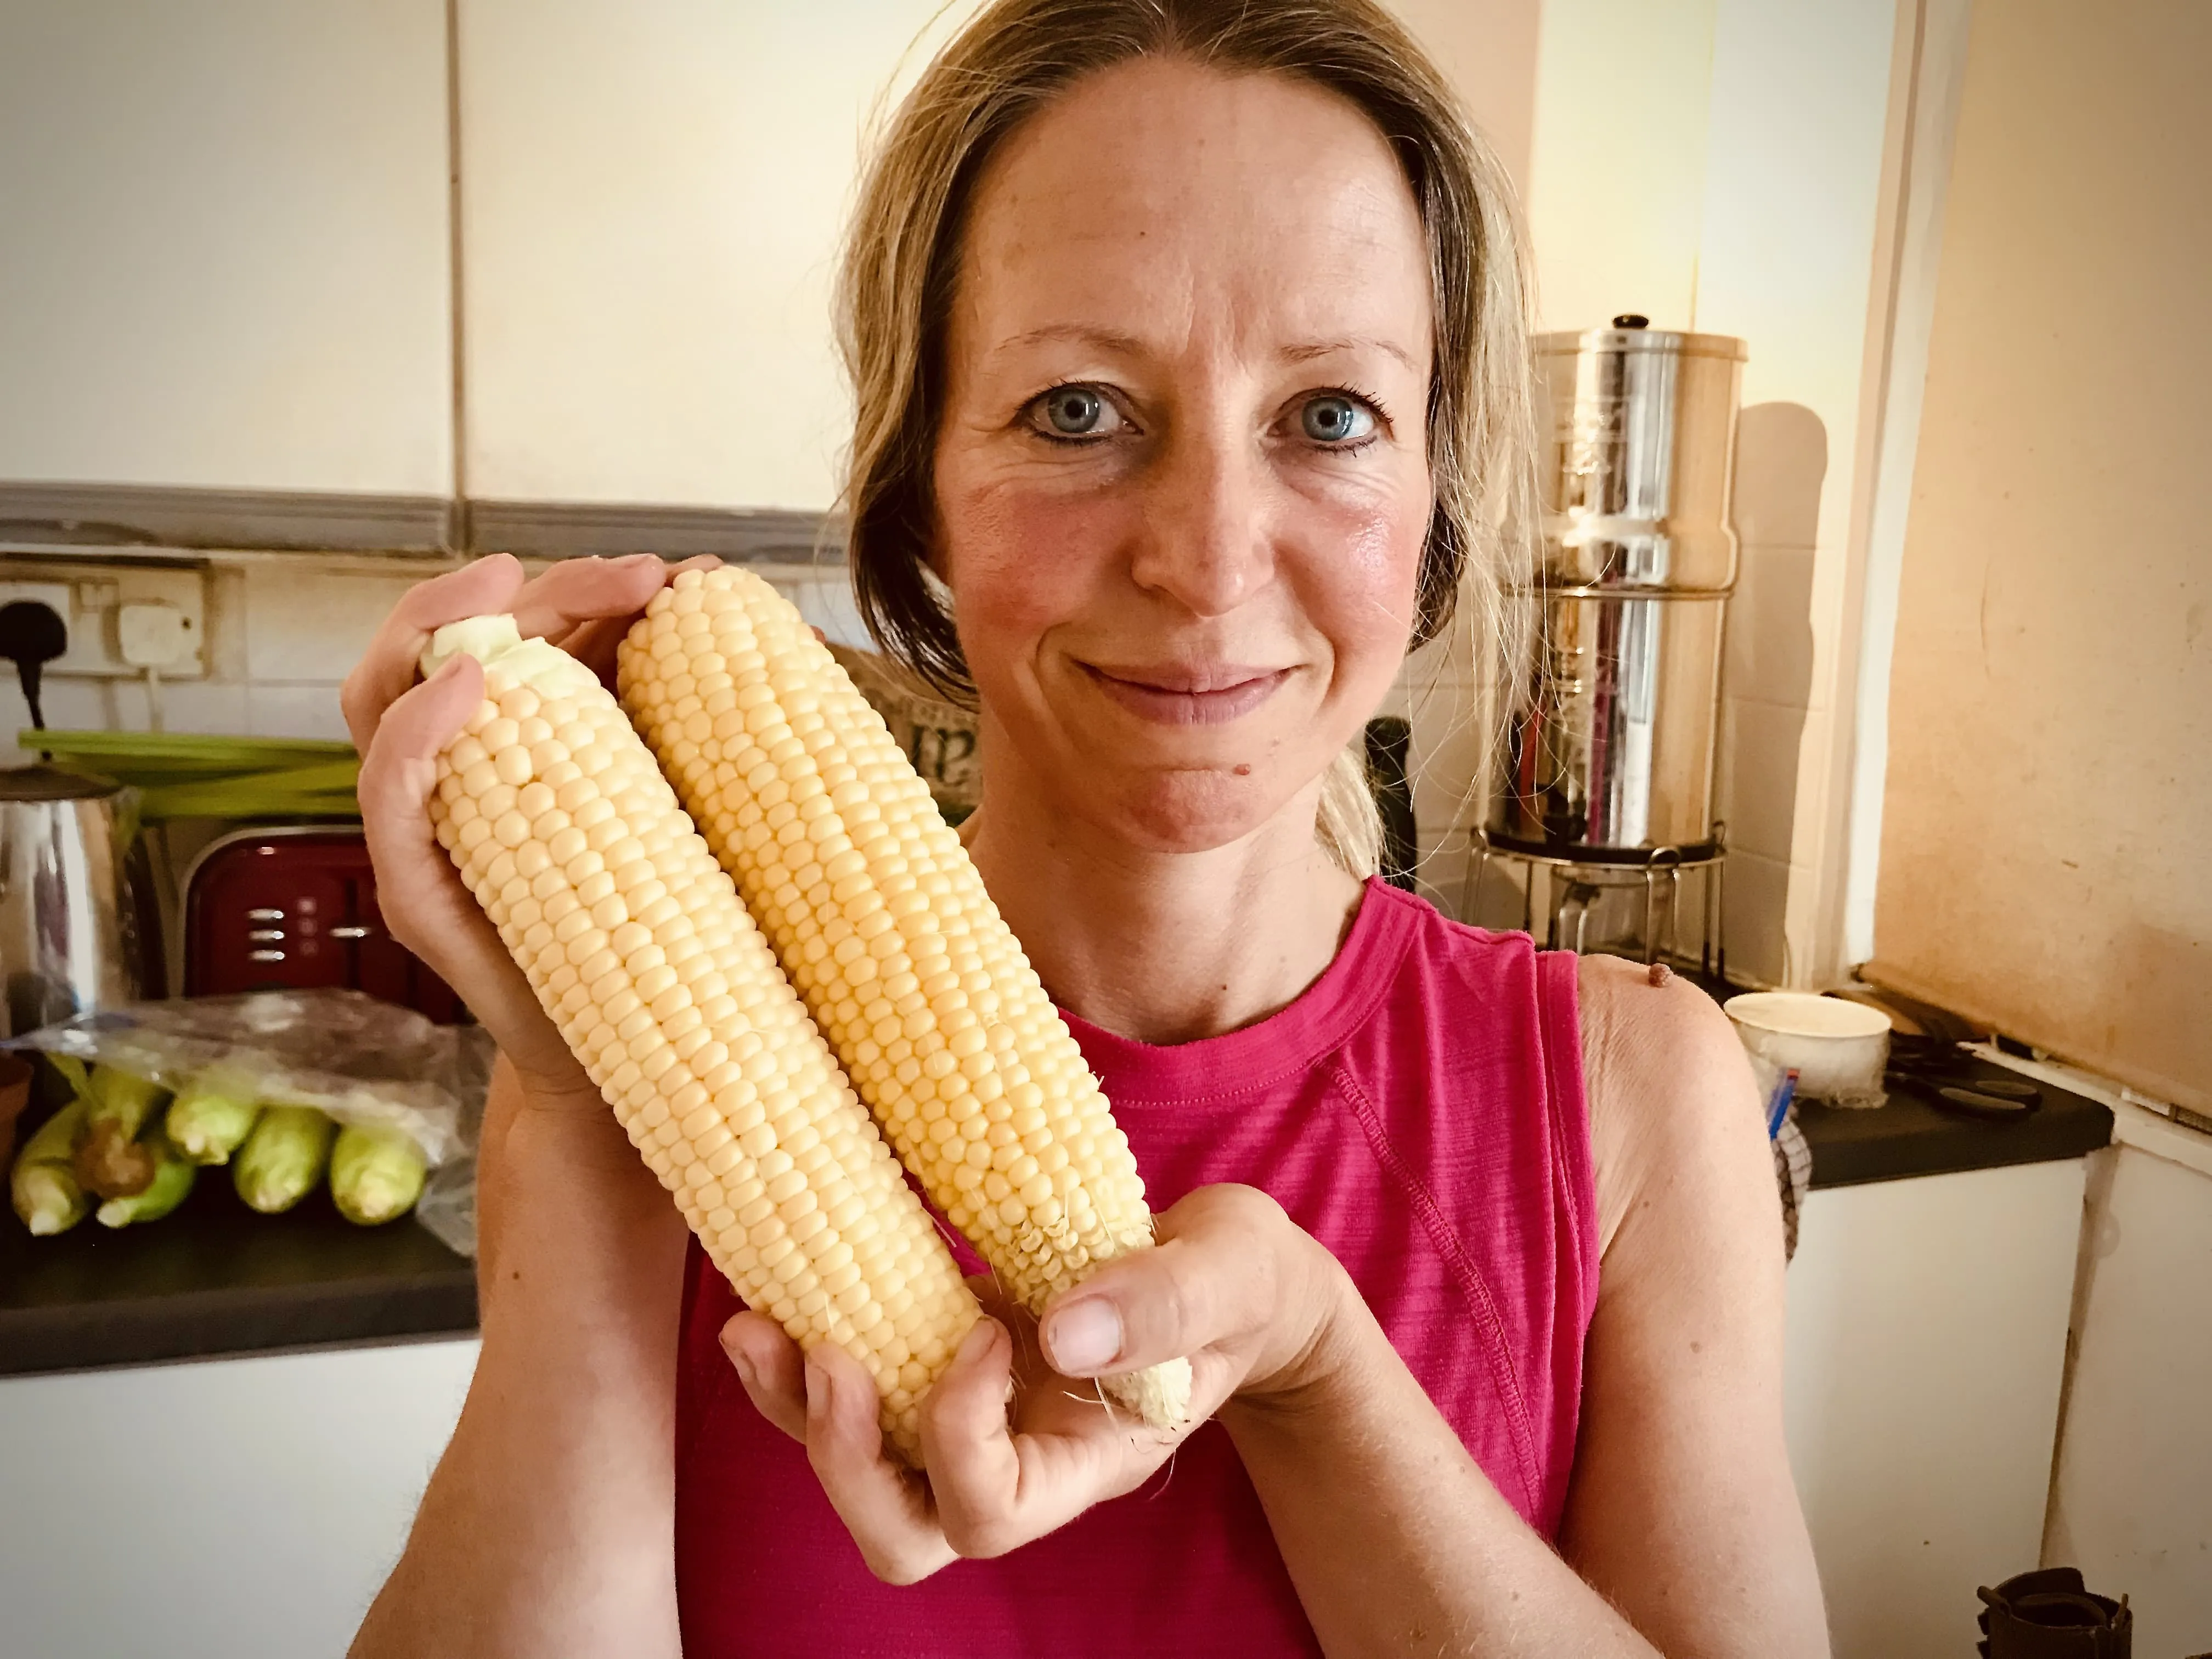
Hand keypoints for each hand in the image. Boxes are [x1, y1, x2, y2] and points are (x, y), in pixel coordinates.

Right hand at [341, 551, 708, 1105]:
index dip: (570, 586)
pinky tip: (469, 687)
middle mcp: (460, 776)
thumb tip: (721, 590)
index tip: (660, 572)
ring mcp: (430, 833)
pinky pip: (389, 796)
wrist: (670, 1054)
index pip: (509, 632)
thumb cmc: (683, 922)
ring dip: (439, 626)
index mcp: (525, 742)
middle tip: (621, 574)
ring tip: (509, 588)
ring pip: (383, 696)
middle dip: (511, 589)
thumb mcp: (690, 794)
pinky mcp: (421, 895)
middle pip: (434, 644)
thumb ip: (685, 705)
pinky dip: (417, 730)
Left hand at [719, 1183, 1356, 1582]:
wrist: (1225, 1275)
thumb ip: (1166, 1303)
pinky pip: (852, 1395)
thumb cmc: (1241, 1281)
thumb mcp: (1233, 1273)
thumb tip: (1061, 1334)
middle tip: (825, 1356)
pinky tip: (771, 1297)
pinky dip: (801, 1359)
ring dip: (796, 1410)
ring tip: (754, 1329)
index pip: (993, 1507)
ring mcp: (972, 1419)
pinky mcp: (939, 1362)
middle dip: (842, 1459)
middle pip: (904, 1532)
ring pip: (856, 1470)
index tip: (985, 1325)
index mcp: (1088, 1463)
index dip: (959, 1432)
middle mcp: (1017, 1461)